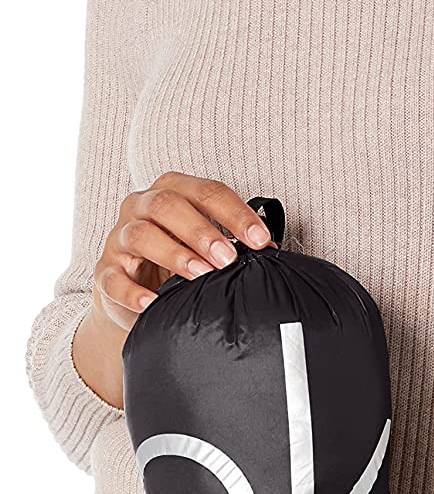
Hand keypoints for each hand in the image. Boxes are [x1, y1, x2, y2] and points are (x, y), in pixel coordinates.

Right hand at [93, 171, 272, 331]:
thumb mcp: (203, 244)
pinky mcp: (104, 272)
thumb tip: (269, 253)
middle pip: (167, 204)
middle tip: (228, 258)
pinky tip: (153, 303)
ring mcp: (119, 238)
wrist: (136, 293)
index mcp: (170, 191)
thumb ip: (231, 242)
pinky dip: (133, 292)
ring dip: (174, 254)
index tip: (260, 239)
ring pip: (141, 235)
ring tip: (200, 274)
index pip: (205, 191)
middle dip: (201, 231)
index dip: (235, 213)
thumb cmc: (177, 259)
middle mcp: (141, 207)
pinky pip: (114, 279)